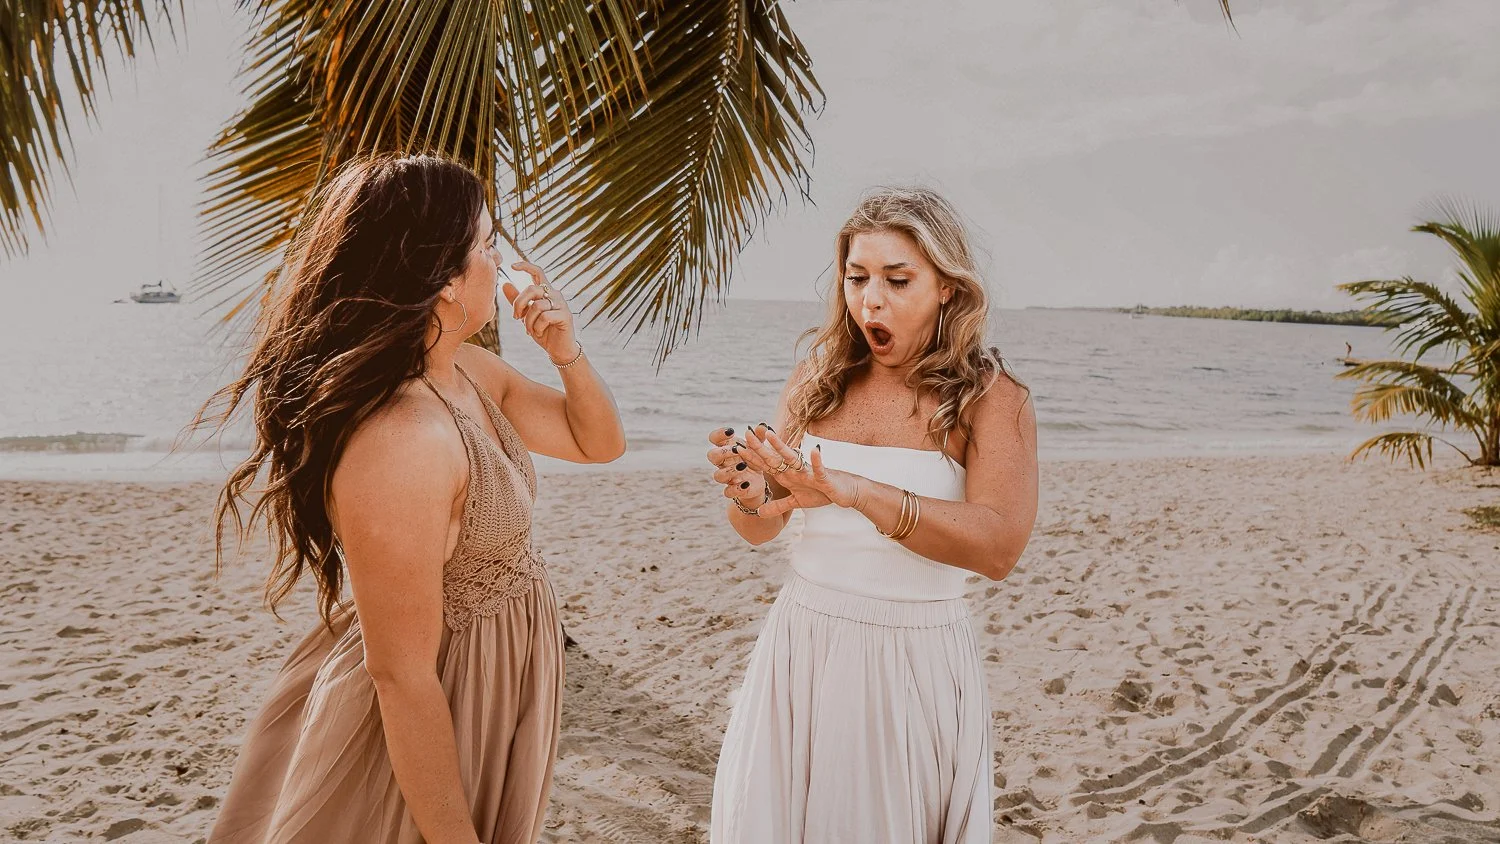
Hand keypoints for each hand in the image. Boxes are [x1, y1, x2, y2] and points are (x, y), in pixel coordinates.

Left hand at [501, 262, 576, 362]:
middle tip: (516, 318)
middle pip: (532, 289)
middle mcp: (555, 294)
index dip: (525, 266)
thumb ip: (517, 300)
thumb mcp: (526, 315)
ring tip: (530, 331)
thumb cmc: (543, 331)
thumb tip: (505, 283)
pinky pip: (544, 317)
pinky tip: (539, 333)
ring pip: (536, 306)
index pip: (538, 272)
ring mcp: (561, 304)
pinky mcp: (565, 316)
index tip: (512, 266)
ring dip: (528, 321)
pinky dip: (537, 327)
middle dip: (519, 304)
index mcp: (546, 292)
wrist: (558, 349)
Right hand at [706, 426, 765, 505]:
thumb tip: (763, 426)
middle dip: (722, 452)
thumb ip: (759, 437)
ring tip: (743, 466)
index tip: (731, 431)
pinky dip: (736, 488)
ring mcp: (726, 477)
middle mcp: (722, 463)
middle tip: (736, 450)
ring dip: (729, 470)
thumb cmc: (753, 459)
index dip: (718, 434)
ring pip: (718, 475)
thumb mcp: (757, 447)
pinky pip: (728, 492)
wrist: (757, 481)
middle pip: (712, 456)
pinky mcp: (732, 490)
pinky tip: (746, 483)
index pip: (714, 438)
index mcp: (726, 448)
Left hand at [742, 425, 862, 517]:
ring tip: (770, 434)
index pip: (766, 465)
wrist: (845, 492)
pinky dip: (817, 461)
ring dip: (782, 447)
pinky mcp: (824, 477)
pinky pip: (819, 469)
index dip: (751, 459)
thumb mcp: (796, 503)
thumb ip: (778, 506)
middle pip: (774, 458)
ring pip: (793, 459)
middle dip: (760, 448)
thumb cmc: (822, 493)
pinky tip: (815, 450)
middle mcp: (795, 470)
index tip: (735, 449)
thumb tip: (759, 513)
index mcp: (788, 475)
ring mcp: (809, 473)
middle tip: (746, 434)